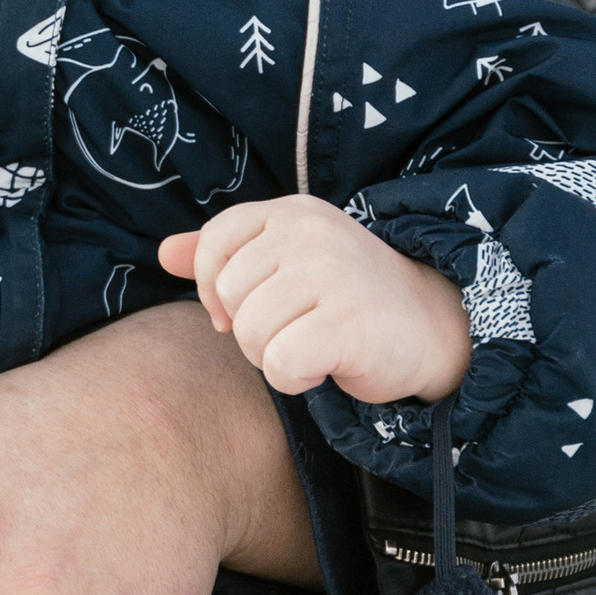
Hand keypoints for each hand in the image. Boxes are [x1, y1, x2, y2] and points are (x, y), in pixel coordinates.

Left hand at [162, 198, 470, 405]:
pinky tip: (326, 367)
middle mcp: (311, 234)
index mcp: (292, 213)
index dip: (213, 287)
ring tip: (313, 345)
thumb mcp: (286, 263)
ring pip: (250, 334)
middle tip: (297, 329)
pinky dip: (296, 380)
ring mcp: (332, 274)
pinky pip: (280, 365)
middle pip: (229, 297)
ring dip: (274, 357)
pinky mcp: (348, 323)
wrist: (432, 328)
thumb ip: (224, 257)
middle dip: (250, 330)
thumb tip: (163, 253)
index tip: (236, 310)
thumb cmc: (347, 299)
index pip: (215, 243)